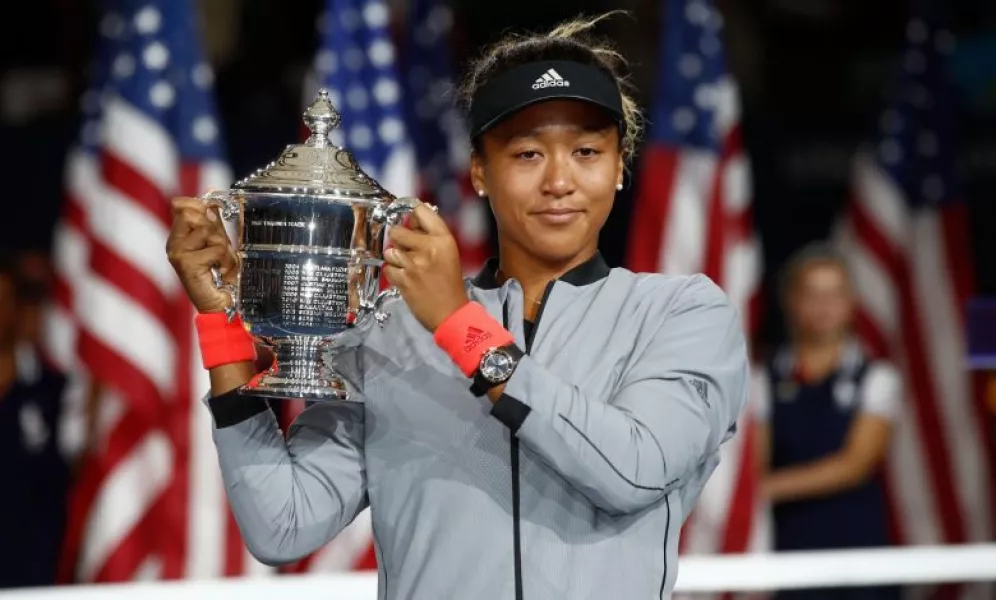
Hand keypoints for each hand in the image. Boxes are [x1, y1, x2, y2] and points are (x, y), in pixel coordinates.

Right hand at [166, 197, 238, 313]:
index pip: (180, 204)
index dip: (200, 206)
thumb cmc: (219, 274)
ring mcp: (177, 252)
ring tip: (221, 263)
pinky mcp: (186, 263)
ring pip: (208, 230)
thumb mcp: (218, 241)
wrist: (220, 304)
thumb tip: (208, 194)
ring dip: (223, 247)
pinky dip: (225, 259)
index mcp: (177, 235)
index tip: (212, 218)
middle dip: (216, 230)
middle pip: (196, 213)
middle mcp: (173, 243)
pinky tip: (220, 272)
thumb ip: (212, 220)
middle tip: (220, 251)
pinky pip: (215, 248)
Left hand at [382, 203, 468, 331]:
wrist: (450, 313)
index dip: (409, 212)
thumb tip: (410, 219)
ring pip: (390, 251)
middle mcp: (429, 248)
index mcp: (443, 239)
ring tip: (408, 267)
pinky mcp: (404, 279)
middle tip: (406, 249)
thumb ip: (431, 235)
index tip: (403, 214)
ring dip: (395, 259)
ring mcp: (415, 264)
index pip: (421, 212)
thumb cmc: (449, 283)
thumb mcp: (448, 253)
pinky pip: (388, 268)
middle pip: (398, 230)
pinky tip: (405, 278)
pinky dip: (393, 273)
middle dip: (398, 239)